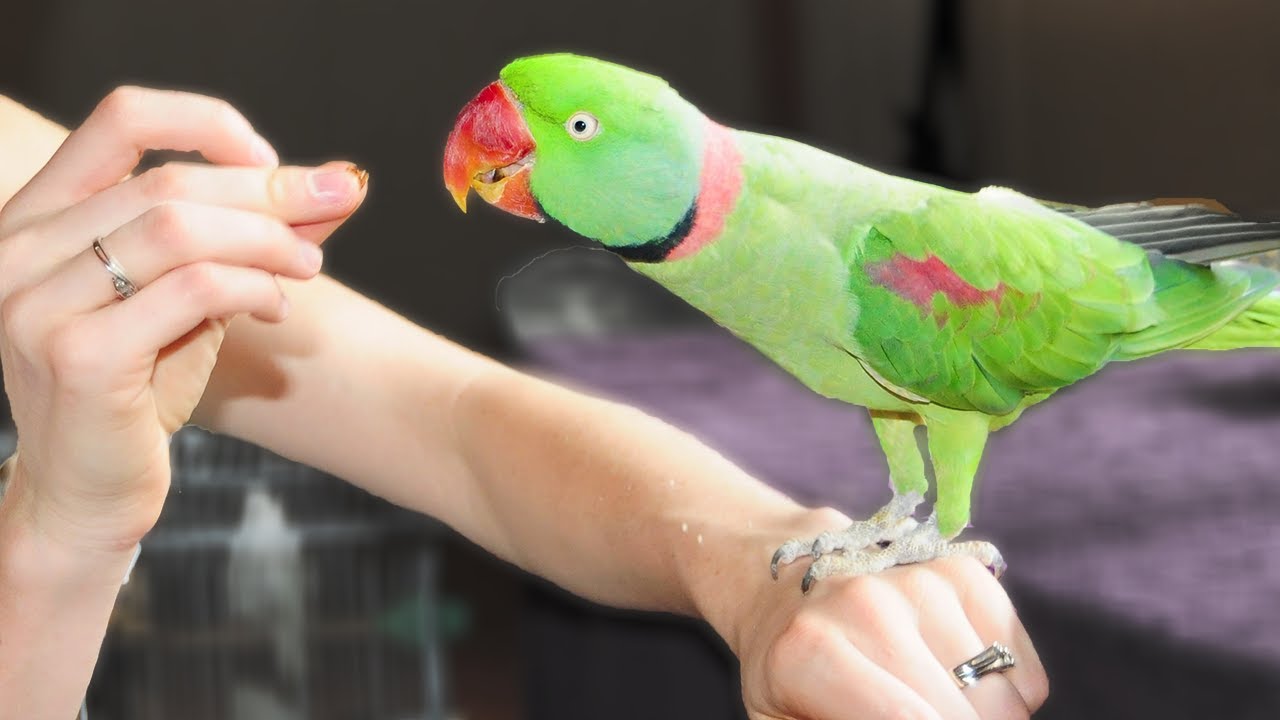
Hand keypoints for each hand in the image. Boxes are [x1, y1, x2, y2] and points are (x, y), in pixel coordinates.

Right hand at [0, 86, 366, 550]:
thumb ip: (246, 236)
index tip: (273, 162)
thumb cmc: (139, 388)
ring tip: (308, 267)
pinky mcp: (78, 355)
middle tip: (334, 204)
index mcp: (36, 216)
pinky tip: (275, 307)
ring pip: (181, 230)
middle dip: (270, 191)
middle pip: (169, 181)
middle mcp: (18, 248)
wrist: (86, 494)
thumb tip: (342, 183)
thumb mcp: (191, 294)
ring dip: (267, 241)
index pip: (122, 119)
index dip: (209, 124)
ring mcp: (37, 301)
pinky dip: (252, 287)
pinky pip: (192, 290)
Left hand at [734, 554, 1047, 719]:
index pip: (906, 719)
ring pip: (1003, 701)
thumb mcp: (781, 716)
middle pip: (963, 715)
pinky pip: (1024, 669)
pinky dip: (1006, 691)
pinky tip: (958, 678)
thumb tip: (901, 717)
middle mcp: (867, 605)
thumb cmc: (785, 669)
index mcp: (811, 651)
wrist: (782, 583)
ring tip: (933, 705)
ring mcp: (920, 580)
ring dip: (984, 717)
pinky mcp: (963, 570)